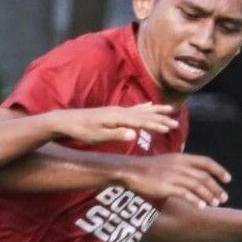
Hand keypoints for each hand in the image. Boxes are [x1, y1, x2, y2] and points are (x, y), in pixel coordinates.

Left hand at [51, 103, 179, 144]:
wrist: (65, 120)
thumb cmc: (80, 131)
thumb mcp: (97, 136)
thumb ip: (116, 135)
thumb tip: (134, 134)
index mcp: (117, 117)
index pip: (141, 121)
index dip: (155, 125)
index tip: (169, 128)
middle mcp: (119, 111)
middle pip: (144, 114)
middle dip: (161, 118)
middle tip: (176, 123)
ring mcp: (117, 110)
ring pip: (142, 110)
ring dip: (157, 111)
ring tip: (171, 109)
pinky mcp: (113, 112)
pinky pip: (134, 108)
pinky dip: (145, 107)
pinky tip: (151, 105)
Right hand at [120, 153, 231, 207]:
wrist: (130, 170)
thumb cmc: (146, 168)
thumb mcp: (166, 162)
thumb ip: (180, 166)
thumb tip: (192, 174)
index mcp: (181, 158)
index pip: (206, 162)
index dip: (219, 170)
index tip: (228, 179)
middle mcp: (180, 166)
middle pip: (204, 176)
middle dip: (216, 187)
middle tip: (224, 197)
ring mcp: (173, 176)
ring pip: (197, 186)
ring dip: (209, 195)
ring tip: (216, 204)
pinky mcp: (166, 186)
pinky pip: (186, 194)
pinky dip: (196, 200)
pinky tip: (202, 207)